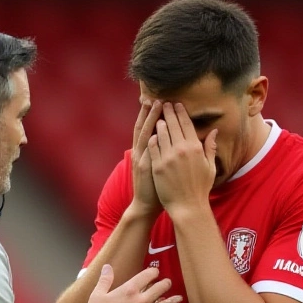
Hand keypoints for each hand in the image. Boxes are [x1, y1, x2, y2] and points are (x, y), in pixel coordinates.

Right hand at [85, 265, 181, 302]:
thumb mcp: (97, 295)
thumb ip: (105, 279)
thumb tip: (107, 267)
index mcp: (130, 290)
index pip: (148, 275)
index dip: (153, 272)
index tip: (154, 272)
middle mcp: (141, 301)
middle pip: (161, 287)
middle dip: (165, 283)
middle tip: (167, 283)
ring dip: (172, 299)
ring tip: (178, 297)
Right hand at [129, 100, 162, 218]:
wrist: (145, 205)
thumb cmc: (154, 187)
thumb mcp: (154, 166)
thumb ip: (157, 151)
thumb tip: (162, 139)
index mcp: (143, 151)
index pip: (147, 128)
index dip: (150, 114)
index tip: (157, 100)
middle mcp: (140, 152)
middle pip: (143, 127)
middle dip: (148, 112)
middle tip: (155, 97)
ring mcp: (141, 159)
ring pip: (144, 135)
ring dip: (149, 119)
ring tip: (155, 105)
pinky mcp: (145, 168)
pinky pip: (148, 151)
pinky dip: (151, 139)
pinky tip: (156, 129)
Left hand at [148, 102, 217, 217]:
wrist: (187, 207)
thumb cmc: (200, 188)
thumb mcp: (210, 167)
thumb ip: (210, 147)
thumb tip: (214, 131)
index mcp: (195, 148)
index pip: (186, 124)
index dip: (180, 112)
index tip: (176, 104)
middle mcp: (181, 150)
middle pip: (173, 124)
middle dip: (167, 111)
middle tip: (163, 103)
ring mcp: (168, 157)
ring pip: (161, 133)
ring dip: (159, 122)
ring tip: (157, 116)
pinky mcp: (157, 166)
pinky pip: (153, 146)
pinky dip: (152, 138)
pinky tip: (151, 133)